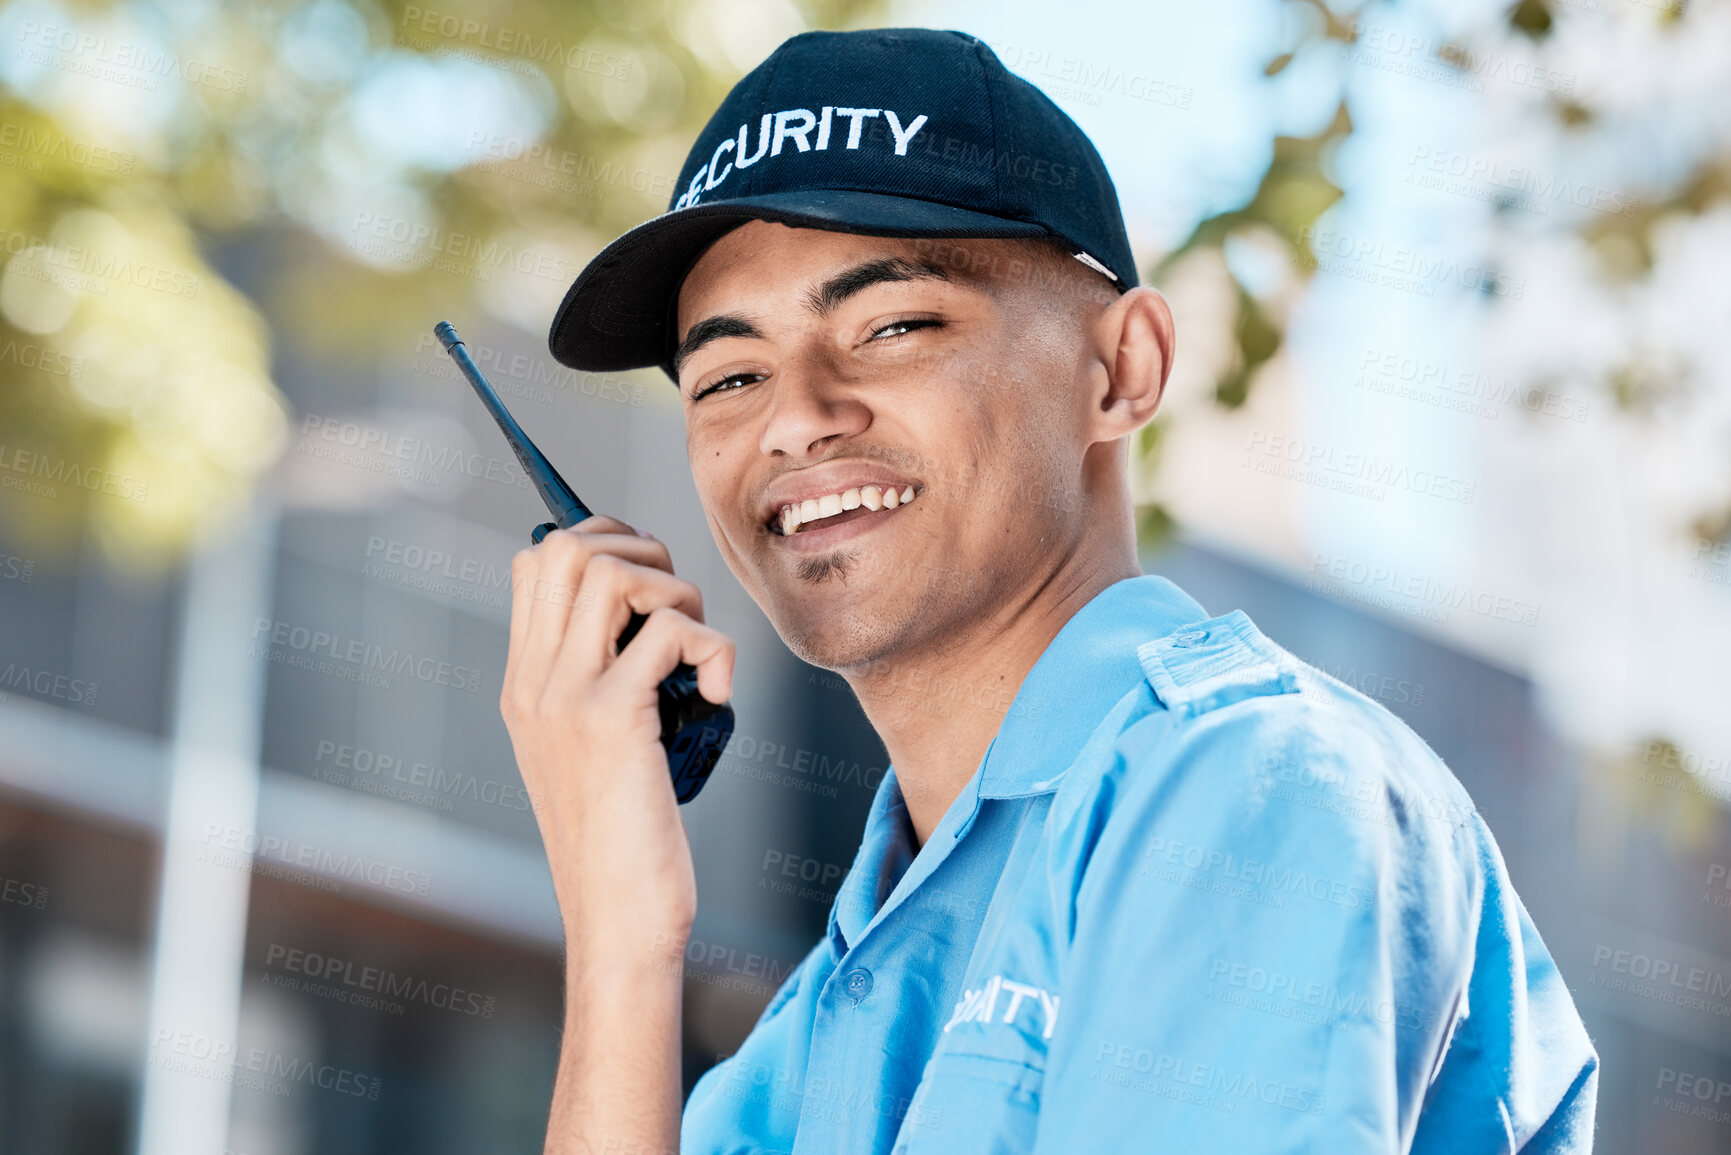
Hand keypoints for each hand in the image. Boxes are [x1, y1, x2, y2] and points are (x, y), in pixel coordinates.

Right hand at [500, 515, 734, 968]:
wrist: (617, 923)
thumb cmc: (625, 843)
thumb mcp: (597, 753)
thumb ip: (603, 686)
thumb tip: (655, 619)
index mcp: (524, 685)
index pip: (538, 560)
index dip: (605, 543)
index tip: (654, 584)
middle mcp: (534, 682)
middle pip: (570, 547)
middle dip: (644, 554)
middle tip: (681, 612)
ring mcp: (566, 698)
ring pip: (614, 573)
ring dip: (678, 594)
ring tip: (698, 656)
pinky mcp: (612, 721)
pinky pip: (673, 632)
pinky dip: (715, 649)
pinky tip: (719, 696)